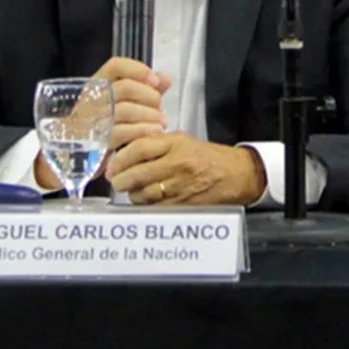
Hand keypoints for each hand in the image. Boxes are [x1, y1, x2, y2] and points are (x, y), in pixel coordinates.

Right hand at [33, 57, 170, 189]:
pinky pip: (120, 133)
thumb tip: (165, 78)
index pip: (115, 66)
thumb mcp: (126, 104)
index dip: (137, 70)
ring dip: (148, 115)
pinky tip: (154, 133)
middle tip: (160, 106)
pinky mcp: (96, 141)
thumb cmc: (106, 125)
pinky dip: (142, 131)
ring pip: (123, 110)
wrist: (76, 156)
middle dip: (148, 96)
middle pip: (124, 88)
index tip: (155, 80)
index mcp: (97, 85)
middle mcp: (92, 99)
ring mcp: (91, 120)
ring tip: (161, 121)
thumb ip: (147, 90)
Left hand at [106, 132, 266, 205]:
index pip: (139, 148)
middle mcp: (178, 164)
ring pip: (144, 194)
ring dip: (132, 194)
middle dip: (121, 180)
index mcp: (176, 144)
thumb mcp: (182, 141)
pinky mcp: (185, 204)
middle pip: (138, 174)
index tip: (112, 165)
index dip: (120, 158)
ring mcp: (181, 186)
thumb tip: (126, 152)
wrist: (237, 174)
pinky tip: (144, 201)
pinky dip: (146, 206)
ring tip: (130, 191)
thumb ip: (156, 144)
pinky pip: (157, 208)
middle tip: (115, 181)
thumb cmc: (207, 156)